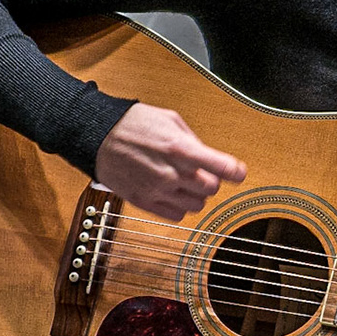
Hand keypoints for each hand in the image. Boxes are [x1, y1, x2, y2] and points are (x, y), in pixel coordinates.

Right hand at [94, 102, 245, 220]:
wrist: (97, 136)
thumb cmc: (132, 124)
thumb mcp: (170, 119)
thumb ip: (193, 140)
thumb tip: (208, 157)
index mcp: (180, 148)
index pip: (222, 167)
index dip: (236, 172)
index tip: (239, 173)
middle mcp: (172, 172)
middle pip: (211, 189)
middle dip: (211, 180)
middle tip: (202, 172)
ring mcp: (158, 189)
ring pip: (197, 205)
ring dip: (196, 195)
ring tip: (185, 183)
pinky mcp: (144, 202)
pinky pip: (176, 216)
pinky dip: (180, 207)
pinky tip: (173, 193)